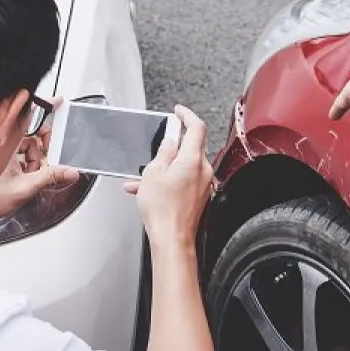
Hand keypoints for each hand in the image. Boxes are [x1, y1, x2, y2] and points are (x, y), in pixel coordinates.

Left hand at [0, 96, 79, 226]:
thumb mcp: (26, 186)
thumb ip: (51, 177)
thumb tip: (70, 171)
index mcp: (8, 143)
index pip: (28, 118)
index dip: (43, 109)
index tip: (57, 102)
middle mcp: (5, 145)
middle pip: (32, 135)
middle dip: (43, 145)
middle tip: (50, 155)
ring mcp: (4, 154)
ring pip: (28, 148)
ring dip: (36, 159)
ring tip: (34, 173)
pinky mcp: (4, 163)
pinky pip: (23, 157)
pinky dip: (29, 165)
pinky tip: (28, 176)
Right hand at [123, 106, 212, 246]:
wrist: (172, 238)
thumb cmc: (162, 210)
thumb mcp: (153, 173)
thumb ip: (164, 152)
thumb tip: (170, 140)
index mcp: (192, 160)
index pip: (197, 127)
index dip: (187, 115)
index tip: (179, 112)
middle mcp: (203, 171)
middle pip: (194, 146)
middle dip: (176, 141)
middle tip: (163, 138)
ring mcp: (204, 184)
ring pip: (186, 165)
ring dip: (168, 164)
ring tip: (146, 174)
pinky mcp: (200, 196)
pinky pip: (185, 180)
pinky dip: (170, 179)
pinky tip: (150, 189)